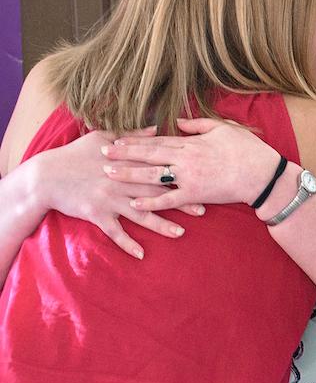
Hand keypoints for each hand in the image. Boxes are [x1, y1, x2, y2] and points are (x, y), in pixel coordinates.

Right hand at [33, 127, 200, 258]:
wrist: (45, 176)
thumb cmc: (74, 154)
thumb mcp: (102, 138)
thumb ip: (132, 135)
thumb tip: (156, 127)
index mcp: (125, 162)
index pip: (158, 168)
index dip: (180, 174)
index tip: (200, 180)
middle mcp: (120, 181)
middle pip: (156, 192)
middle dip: (180, 201)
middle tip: (203, 209)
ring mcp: (109, 199)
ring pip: (140, 214)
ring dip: (161, 225)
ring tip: (180, 233)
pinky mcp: (96, 214)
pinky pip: (115, 232)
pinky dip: (127, 244)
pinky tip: (142, 254)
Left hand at [103, 117, 282, 210]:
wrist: (262, 175)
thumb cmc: (247, 149)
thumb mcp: (224, 129)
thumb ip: (199, 125)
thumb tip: (178, 121)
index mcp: (191, 143)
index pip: (157, 140)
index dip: (134, 139)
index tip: (116, 138)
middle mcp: (185, 159)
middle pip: (149, 155)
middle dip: (124, 153)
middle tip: (102, 152)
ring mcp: (188, 178)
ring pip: (152, 176)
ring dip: (129, 175)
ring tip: (110, 173)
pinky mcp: (195, 195)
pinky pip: (169, 200)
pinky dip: (151, 202)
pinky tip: (135, 203)